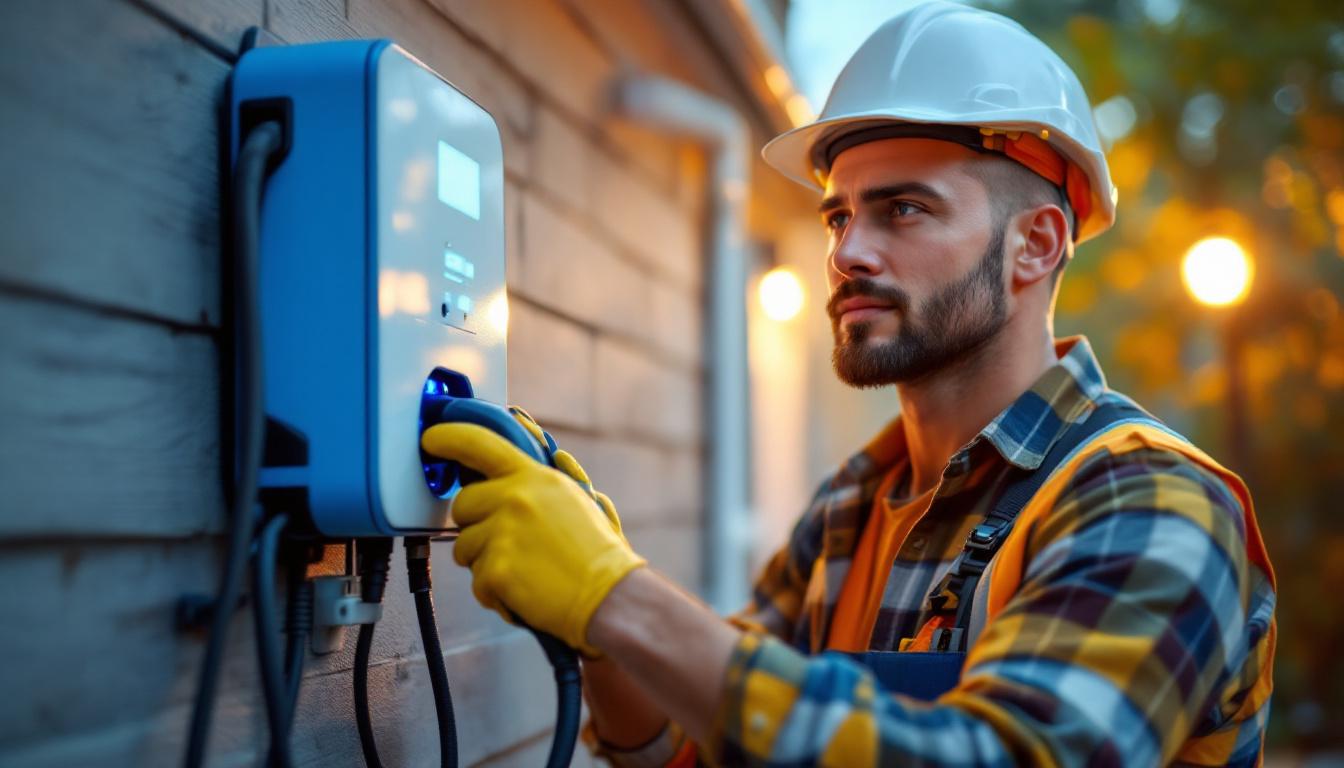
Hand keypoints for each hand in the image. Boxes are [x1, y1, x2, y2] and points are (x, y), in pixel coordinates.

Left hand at [421, 423, 645, 655]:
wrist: (609, 597)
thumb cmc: (597, 552)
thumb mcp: (578, 497)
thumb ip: (545, 471)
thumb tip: (526, 433)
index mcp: (535, 477)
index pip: (480, 444)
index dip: (449, 437)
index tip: (432, 439)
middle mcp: (514, 499)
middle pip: (463, 505)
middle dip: (477, 524)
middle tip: (510, 541)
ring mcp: (502, 534)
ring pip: (463, 547)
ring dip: (485, 561)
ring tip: (523, 568)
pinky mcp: (495, 570)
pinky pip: (475, 582)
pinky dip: (495, 593)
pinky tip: (524, 590)